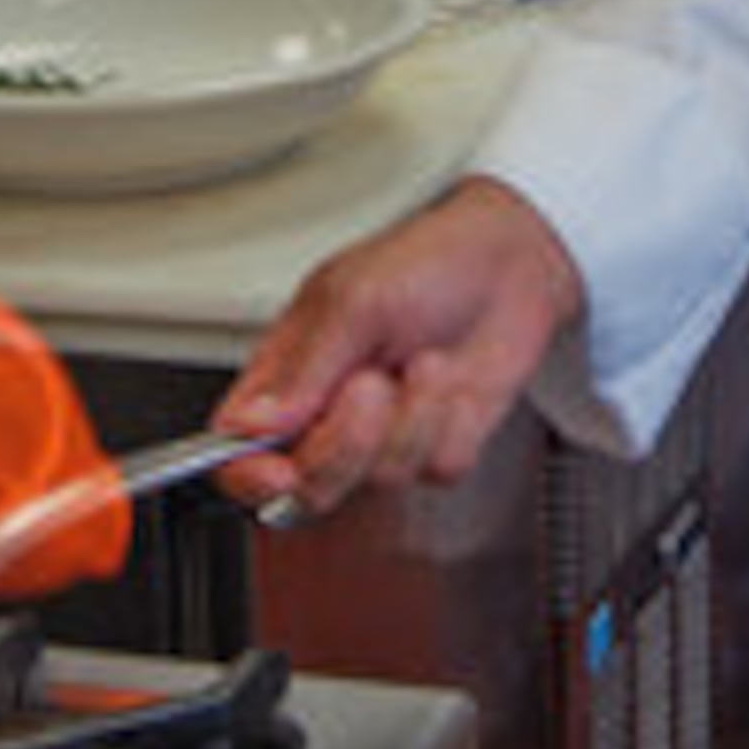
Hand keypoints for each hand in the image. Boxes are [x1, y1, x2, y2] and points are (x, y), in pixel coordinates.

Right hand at [214, 177, 585, 517]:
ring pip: (377, 480)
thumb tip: (248, 424)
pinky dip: (450, 424)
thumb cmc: (425, 262)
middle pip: (307, 486)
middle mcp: (328, 416)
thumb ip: (302, 367)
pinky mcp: (435, 448)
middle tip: (372, 386)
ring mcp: (383, 437)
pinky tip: (451, 382)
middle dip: (345, 446)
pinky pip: (435, 469)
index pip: (237, 450)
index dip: (247, 475)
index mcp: (286, 376)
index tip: (279, 473)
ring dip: (411, 420)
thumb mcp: (353, 298)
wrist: (511, 263)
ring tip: (425, 363)